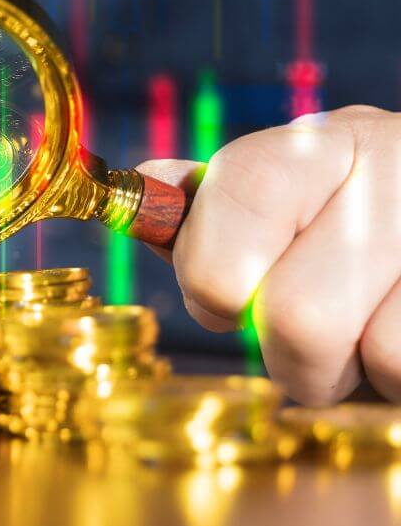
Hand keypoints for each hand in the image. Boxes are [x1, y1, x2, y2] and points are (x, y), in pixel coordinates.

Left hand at [138, 105, 400, 404]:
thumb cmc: (353, 218)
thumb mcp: (287, 193)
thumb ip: (215, 206)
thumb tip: (150, 184)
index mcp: (322, 144)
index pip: (242, 195)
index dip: (210, 273)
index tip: (222, 298)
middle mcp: (394, 171)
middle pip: (295, 314)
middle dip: (284, 353)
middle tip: (306, 335)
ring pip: (369, 358)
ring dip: (351, 372)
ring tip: (367, 326)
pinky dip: (398, 381)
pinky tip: (399, 327)